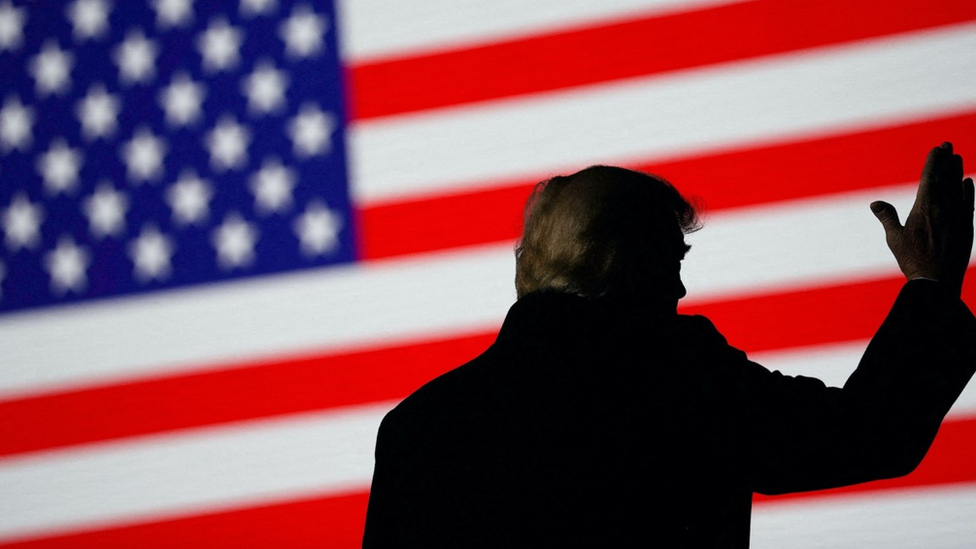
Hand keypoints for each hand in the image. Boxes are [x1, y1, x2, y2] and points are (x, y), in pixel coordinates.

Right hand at [870, 142, 973, 296]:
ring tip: (957, 157)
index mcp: (924, 208)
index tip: (936, 148)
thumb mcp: (894, 239)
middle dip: (946, 160)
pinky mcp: (966, 227)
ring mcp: (957, 217)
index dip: (933, 162)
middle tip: (947, 145)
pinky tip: (968, 182)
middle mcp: (944, 208)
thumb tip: (875, 203)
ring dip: (957, 171)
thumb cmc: (912, 261)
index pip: (930, 178)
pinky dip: (969, 191)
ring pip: (959, 188)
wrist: (937, 282)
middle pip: (946, 178)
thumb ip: (887, 217)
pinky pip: (968, 203)